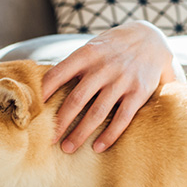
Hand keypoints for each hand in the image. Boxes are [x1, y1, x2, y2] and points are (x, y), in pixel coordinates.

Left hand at [41, 21, 176, 153]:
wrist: (152, 38)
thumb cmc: (113, 47)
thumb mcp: (93, 46)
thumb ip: (74, 65)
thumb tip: (44, 86)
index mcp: (87, 54)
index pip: (59, 73)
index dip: (44, 92)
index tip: (34, 111)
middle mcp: (104, 67)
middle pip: (77, 99)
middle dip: (60, 122)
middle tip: (48, 139)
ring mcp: (122, 81)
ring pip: (97, 113)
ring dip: (80, 133)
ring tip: (67, 148)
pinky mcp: (139, 93)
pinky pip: (122, 118)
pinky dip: (109, 135)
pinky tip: (97, 147)